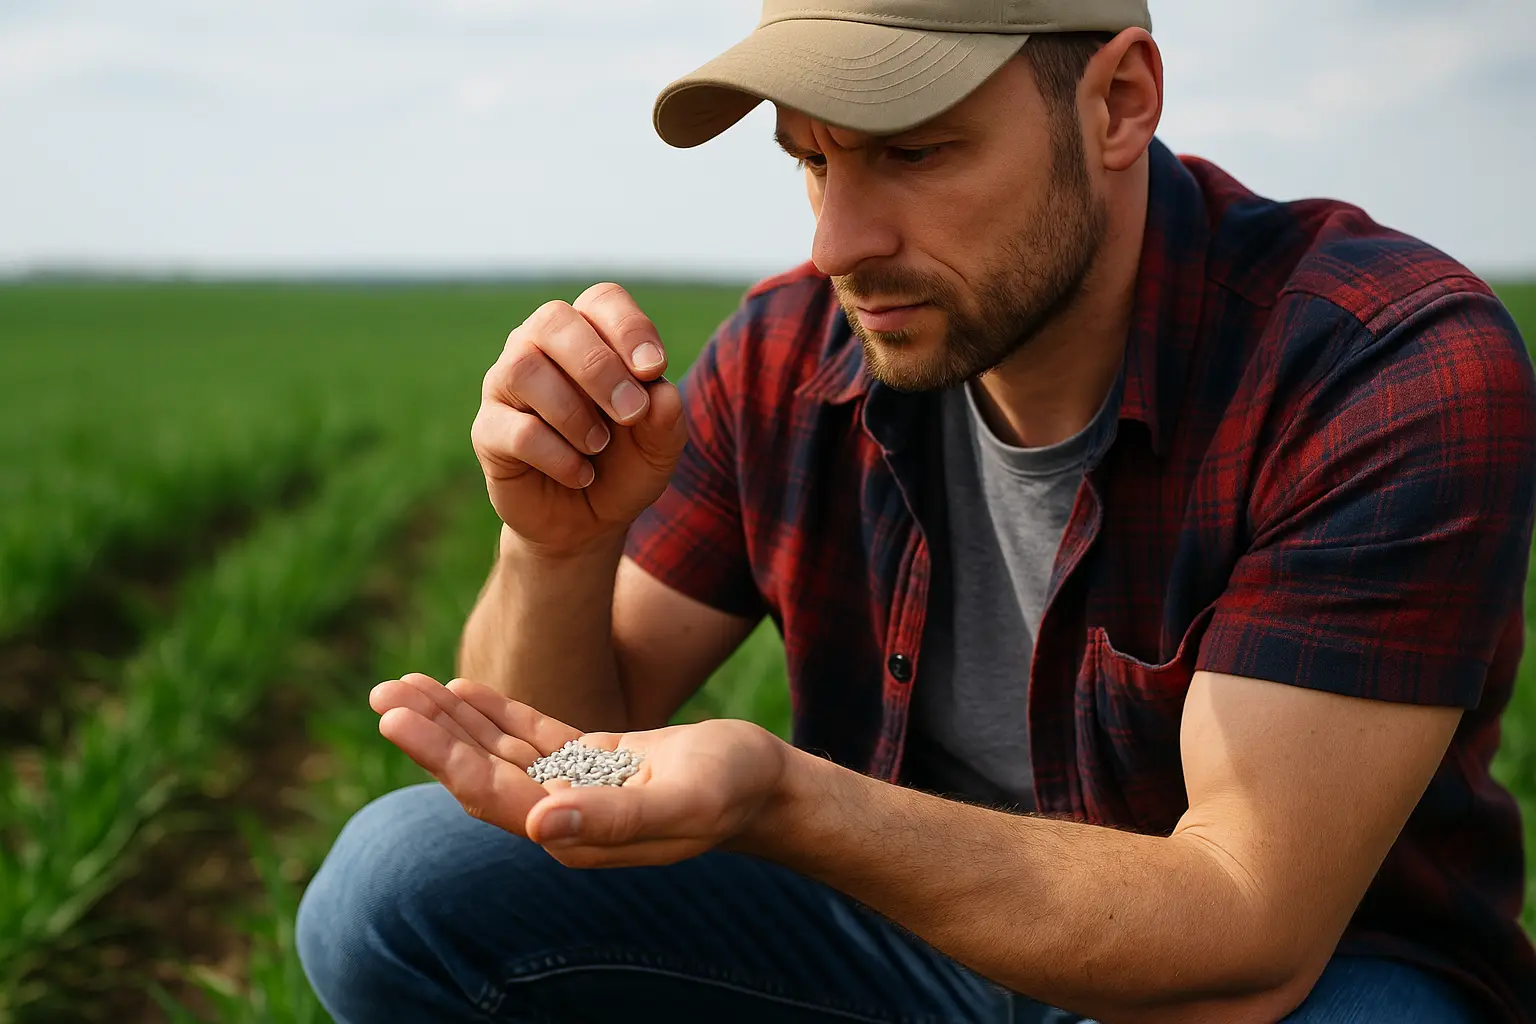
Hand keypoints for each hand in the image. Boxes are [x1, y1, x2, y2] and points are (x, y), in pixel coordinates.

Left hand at [369, 673, 789, 867]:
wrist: (768, 786)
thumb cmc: (732, 791)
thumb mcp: (682, 800)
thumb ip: (612, 816)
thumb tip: (537, 823)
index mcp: (574, 831)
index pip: (489, 794)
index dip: (441, 757)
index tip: (397, 719)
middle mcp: (563, 816)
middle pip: (479, 773)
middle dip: (431, 734)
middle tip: (382, 693)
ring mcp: (574, 788)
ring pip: (496, 753)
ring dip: (451, 721)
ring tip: (402, 685)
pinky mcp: (590, 762)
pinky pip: (527, 736)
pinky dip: (492, 712)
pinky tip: (460, 688)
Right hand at [472, 283, 688, 557]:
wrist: (589, 521)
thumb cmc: (625, 466)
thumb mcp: (660, 446)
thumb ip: (666, 417)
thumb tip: (659, 394)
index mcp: (588, 334)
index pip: (601, 301)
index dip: (629, 328)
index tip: (654, 370)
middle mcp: (539, 346)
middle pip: (554, 321)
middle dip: (599, 367)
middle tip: (632, 412)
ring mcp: (506, 385)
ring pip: (525, 369)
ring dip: (573, 412)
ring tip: (599, 446)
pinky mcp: (488, 431)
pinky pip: (516, 430)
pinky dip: (558, 456)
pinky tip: (580, 474)